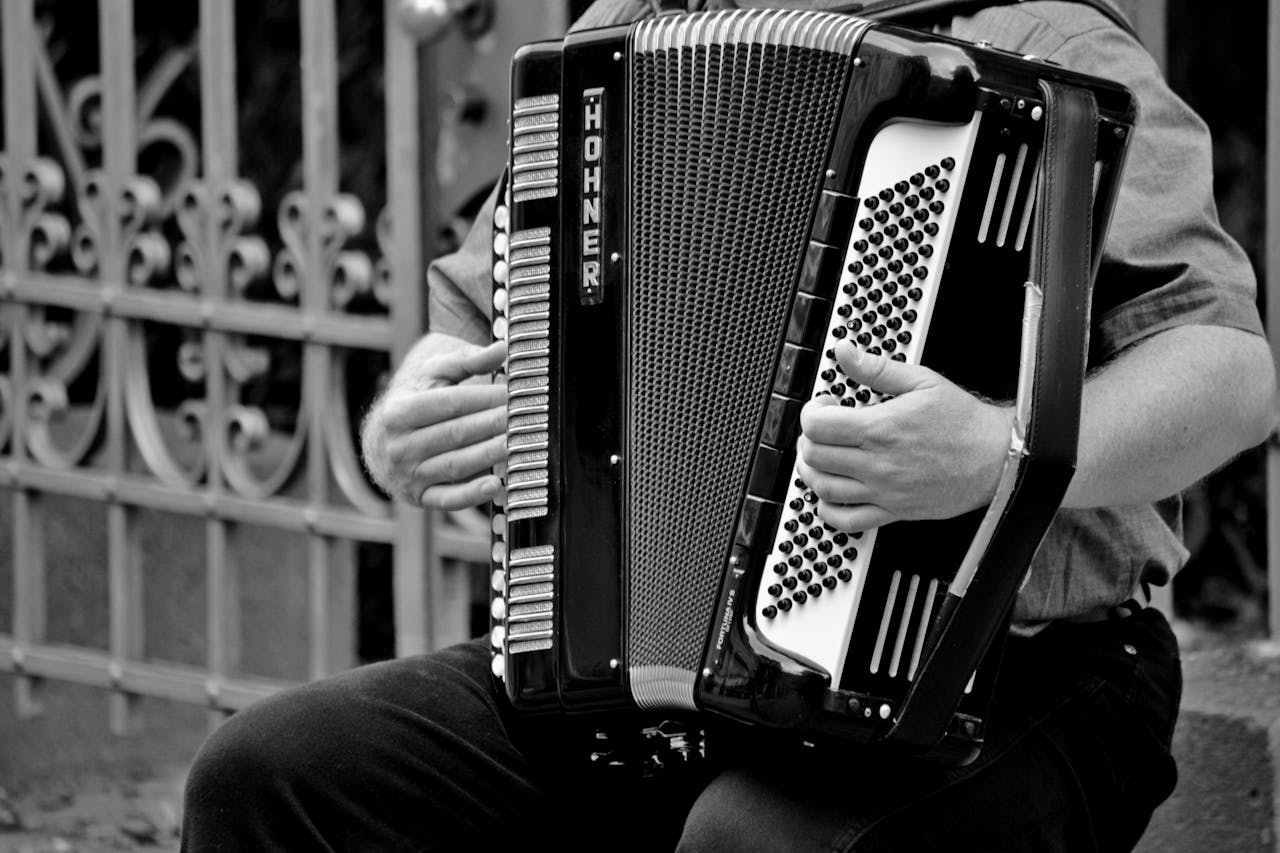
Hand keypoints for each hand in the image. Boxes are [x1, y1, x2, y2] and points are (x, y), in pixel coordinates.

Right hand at [361, 338, 507, 508]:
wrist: (380, 445)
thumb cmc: (414, 403)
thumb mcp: (432, 377)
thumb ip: (467, 361)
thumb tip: (502, 348)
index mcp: (399, 412)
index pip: (450, 403)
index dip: (485, 398)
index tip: (514, 394)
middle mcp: (400, 445)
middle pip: (456, 433)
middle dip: (494, 425)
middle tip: (526, 417)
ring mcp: (408, 474)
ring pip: (456, 465)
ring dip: (490, 455)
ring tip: (519, 444)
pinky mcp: (420, 497)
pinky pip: (448, 499)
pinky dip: (472, 495)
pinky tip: (496, 485)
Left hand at [795, 340, 1011, 531]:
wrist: (996, 459)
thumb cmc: (964, 423)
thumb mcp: (922, 381)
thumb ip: (876, 368)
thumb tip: (845, 352)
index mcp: (882, 429)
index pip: (818, 426)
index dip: (811, 412)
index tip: (823, 406)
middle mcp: (878, 463)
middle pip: (815, 455)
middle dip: (809, 438)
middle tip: (822, 428)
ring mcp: (884, 491)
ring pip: (823, 488)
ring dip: (811, 471)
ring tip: (821, 456)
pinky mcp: (893, 512)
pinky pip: (846, 520)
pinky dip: (827, 509)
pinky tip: (831, 492)